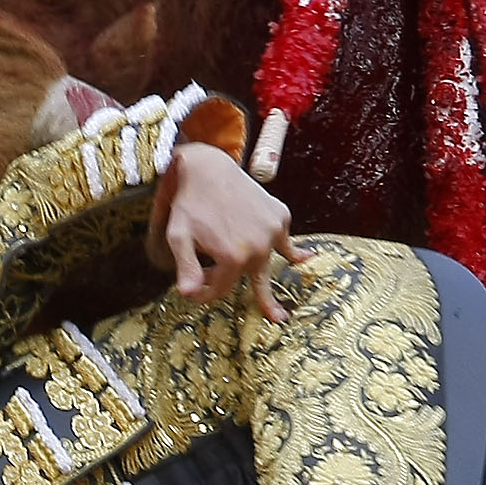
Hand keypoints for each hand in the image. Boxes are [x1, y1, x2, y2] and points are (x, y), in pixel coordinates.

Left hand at [148, 142, 311, 320]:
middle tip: (274, 317)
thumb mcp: (179, 237)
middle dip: (236, 285)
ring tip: (284, 306)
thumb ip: (186, 269)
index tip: (197, 288)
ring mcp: (273, 231)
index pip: (222, 290)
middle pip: (249, 279)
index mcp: (233, 257)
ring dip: (264, 271)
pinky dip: (286, 246)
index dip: (207, 292)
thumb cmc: (189, 204)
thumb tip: (189, 296)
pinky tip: (306, 259)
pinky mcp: (280, 216)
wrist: (209, 167)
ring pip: (266, 262)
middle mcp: (258, 248)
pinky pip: (282, 239)